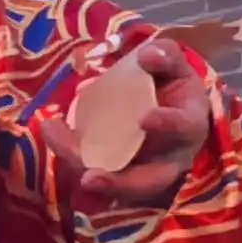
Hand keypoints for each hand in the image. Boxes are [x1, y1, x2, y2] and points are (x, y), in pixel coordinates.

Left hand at [35, 33, 212, 207]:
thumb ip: (166, 57)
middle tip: (89, 178)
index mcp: (189, 126)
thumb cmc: (172, 87)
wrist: (165, 105)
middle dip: (120, 184)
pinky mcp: (119, 174)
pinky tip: (51, 132)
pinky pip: (96, 175)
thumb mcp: (175, 68)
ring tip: (61, 151)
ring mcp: (145, 173)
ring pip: (118, 188)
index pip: (183, 129)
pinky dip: (73, 158)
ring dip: (87, 178)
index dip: (167, 126)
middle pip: (150, 183)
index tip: (145, 118)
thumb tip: (148, 54)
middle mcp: (171, 159)